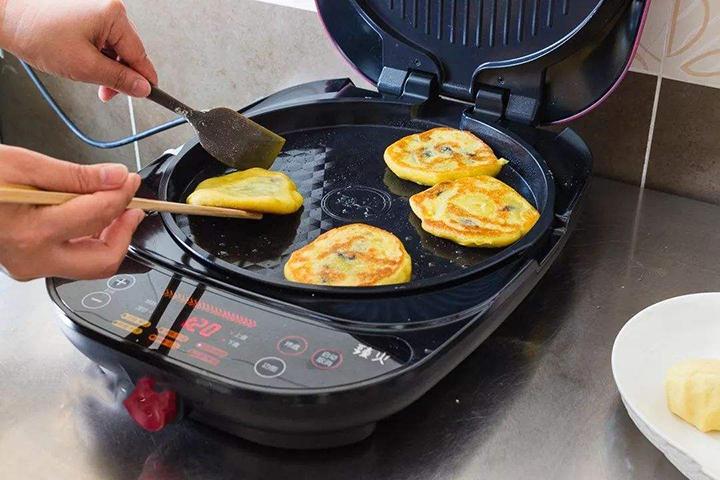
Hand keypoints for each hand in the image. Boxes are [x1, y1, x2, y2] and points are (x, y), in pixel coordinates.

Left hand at [0, 0, 156, 101]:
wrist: (6, 17)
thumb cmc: (37, 33)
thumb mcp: (85, 66)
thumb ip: (119, 79)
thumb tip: (142, 88)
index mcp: (114, 15)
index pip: (139, 55)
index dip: (143, 79)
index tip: (149, 94)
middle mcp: (109, 9)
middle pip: (128, 52)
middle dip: (119, 75)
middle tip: (107, 92)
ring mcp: (97, 10)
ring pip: (114, 48)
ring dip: (106, 66)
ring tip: (86, 74)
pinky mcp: (86, 14)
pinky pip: (102, 39)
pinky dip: (95, 55)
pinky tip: (82, 61)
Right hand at [0, 146, 144, 280]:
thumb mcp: (23, 166)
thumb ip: (75, 176)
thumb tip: (116, 178)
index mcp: (33, 231)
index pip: (99, 215)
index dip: (123, 194)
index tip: (129, 179)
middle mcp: (33, 258)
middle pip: (103, 259)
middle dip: (125, 232)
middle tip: (132, 205)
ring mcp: (29, 267)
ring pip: (89, 263)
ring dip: (109, 236)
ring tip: (111, 206)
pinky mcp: (28, 266)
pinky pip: (71, 259)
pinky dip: (88, 239)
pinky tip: (87, 216)